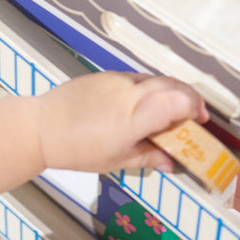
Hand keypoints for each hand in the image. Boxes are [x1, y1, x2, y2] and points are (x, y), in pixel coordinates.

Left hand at [33, 72, 208, 173]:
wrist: (41, 127)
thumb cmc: (78, 150)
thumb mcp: (117, 161)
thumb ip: (149, 158)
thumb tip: (172, 164)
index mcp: (134, 117)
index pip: (179, 100)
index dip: (195, 108)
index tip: (199, 122)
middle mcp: (130, 93)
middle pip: (173, 85)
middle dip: (189, 99)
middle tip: (191, 117)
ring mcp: (118, 80)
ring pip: (156, 79)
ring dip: (170, 92)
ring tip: (168, 113)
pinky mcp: (107, 75)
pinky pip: (137, 79)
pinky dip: (149, 90)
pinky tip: (142, 107)